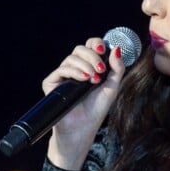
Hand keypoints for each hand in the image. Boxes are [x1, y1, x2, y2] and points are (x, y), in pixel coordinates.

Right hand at [44, 37, 125, 168]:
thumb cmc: (97, 108)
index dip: (95, 43)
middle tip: (101, 70)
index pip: (90, 46)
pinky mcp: (52, 83)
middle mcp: (75, 68)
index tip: (103, 49)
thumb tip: (117, 48)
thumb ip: (117, 68)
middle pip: (80, 48)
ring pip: (71, 57)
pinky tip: (83, 80)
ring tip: (93, 80)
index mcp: (89, 66)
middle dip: (92, 56)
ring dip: (85, 66)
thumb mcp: (112, 86)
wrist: (83, 127)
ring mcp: (63, 75)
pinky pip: (61, 69)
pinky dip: (74, 71)